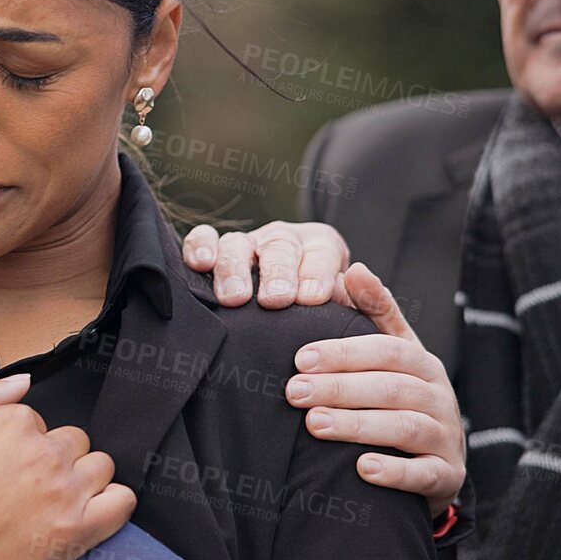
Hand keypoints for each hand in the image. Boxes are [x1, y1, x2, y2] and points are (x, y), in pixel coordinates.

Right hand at [0, 375, 134, 559]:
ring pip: (101, 467)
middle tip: (26, 486)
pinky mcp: (75, 532)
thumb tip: (25, 383)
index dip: (23, 444)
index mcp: (16, 423)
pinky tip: (90, 510)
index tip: (4, 467)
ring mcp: (64, 493)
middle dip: (55, 458)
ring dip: (83, 479)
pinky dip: (113, 502)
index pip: (42, 422)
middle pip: (76, 442)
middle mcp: (45, 454)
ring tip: (52, 500)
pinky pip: (122, 502)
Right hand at [182, 221, 351, 308]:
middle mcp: (281, 240)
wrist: (287, 319)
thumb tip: (351, 284)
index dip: (316, 274)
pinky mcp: (213, 251)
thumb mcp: (353, 307)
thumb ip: (361, 299)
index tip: (313, 298)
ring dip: (235, 270)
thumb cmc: (324, 318)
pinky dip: (199, 247)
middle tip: (275, 300)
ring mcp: (245, 245)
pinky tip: (199, 265)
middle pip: (278, 247)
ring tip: (235, 299)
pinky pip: (202, 239)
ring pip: (237, 244)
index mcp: (320, 246)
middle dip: (277, 274)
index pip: (320, 253)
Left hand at [286, 264, 465, 516]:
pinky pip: (424, 474)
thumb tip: (352, 269)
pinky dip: (394, 472)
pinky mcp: (447, 477)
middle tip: (293, 391)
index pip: (385, 350)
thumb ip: (373, 313)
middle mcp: (439, 396)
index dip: (344, 352)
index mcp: (422, 363)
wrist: (435, 463)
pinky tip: (361, 469)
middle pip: (391, 387)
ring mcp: (446, 437)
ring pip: (405, 427)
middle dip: (339, 388)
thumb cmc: (399, 398)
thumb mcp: (391, 354)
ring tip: (314, 425)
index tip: (300, 357)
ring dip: (358, 424)